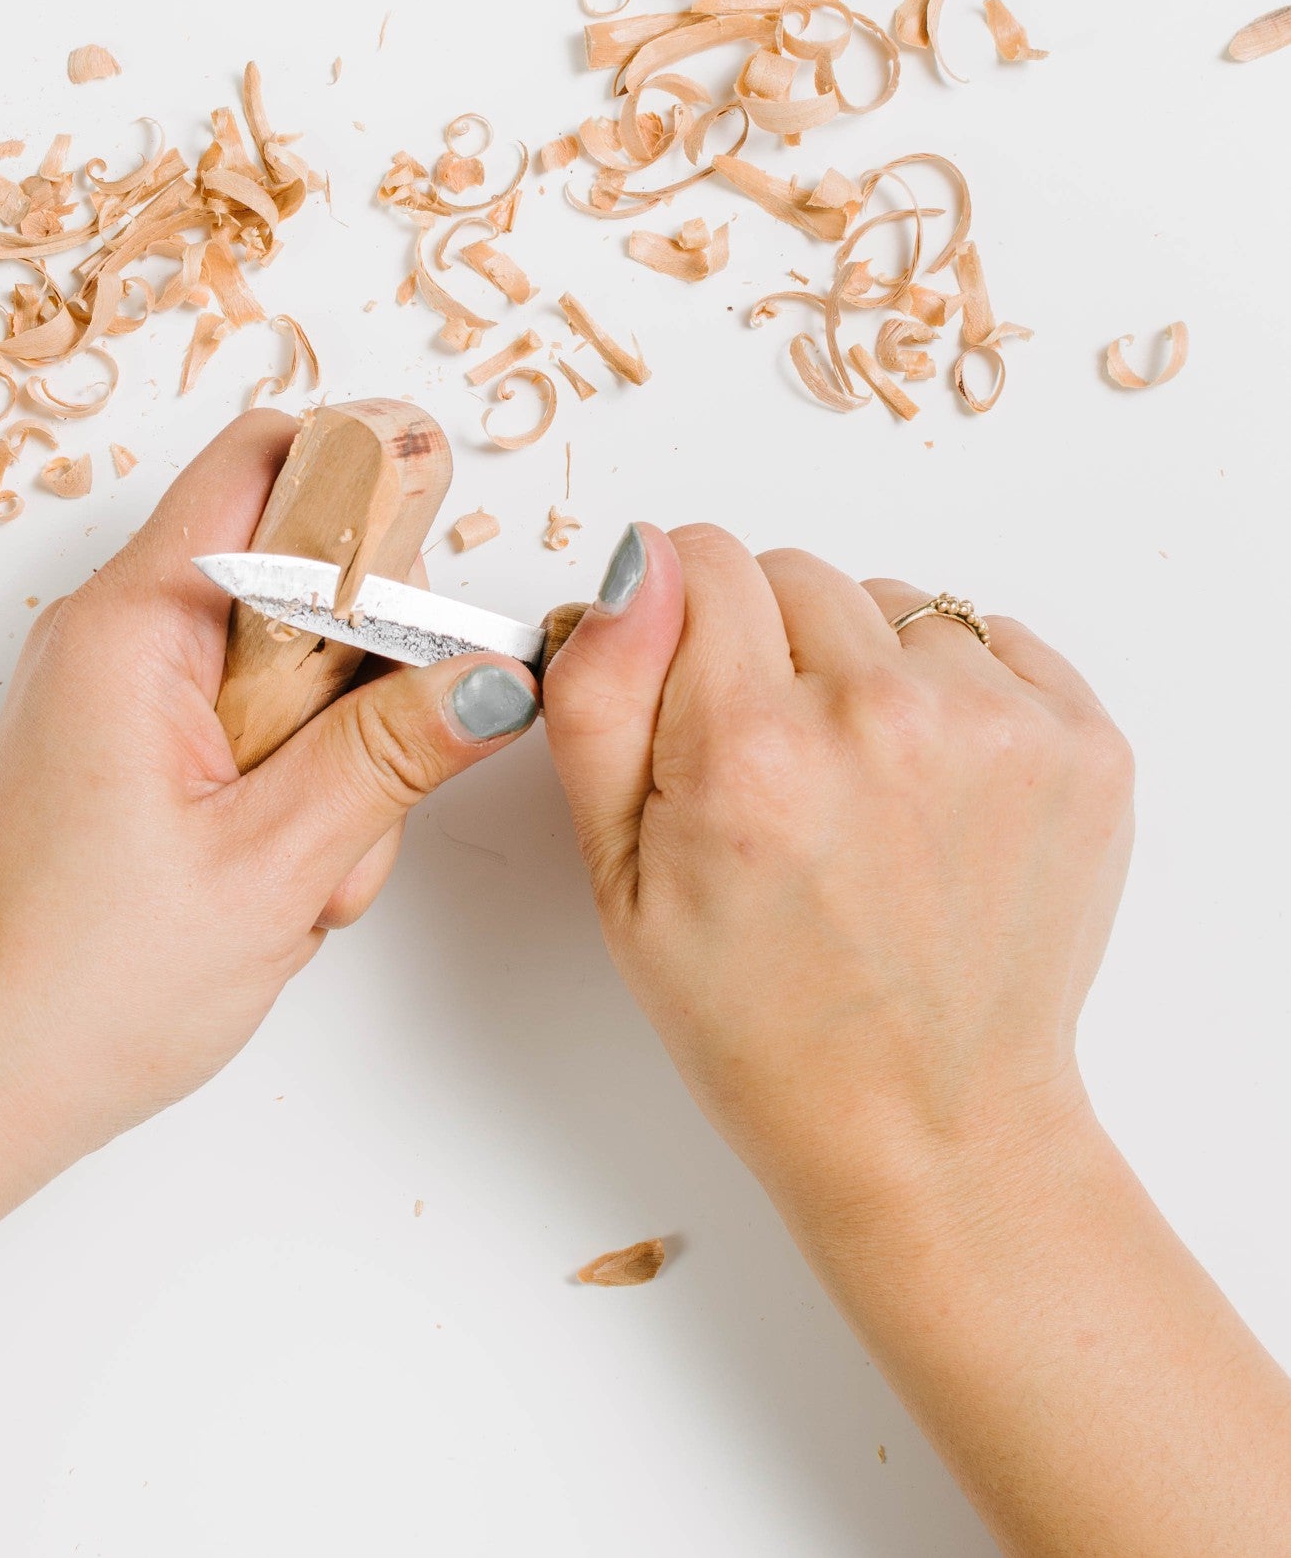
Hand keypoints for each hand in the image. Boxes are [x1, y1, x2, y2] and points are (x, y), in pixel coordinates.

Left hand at [0, 410, 538, 1185]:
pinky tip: (277, 878)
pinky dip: (291, 786)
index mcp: (134, 626)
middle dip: (366, 668)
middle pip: (294, 569)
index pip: (265, 462)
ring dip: (334, 751)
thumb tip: (494, 673)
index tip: (434, 581)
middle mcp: (116, 636)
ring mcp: (120, 695)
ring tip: (306, 867)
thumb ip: (393, 751)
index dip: (367, 482)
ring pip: (286, 662)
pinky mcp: (130, 749)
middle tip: (367, 780)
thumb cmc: (84, 989)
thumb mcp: (275, 864)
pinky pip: (248, 722)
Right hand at [541, 523, 1134, 1219]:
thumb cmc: (764, 1020)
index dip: (675, 618)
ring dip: (861, 667)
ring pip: (890, 603)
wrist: (927, 1122)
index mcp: (750, 752)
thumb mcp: (619, 879)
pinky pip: (986, 638)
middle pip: (793, 572)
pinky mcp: (1079, 741)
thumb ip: (602, 701)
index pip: (699, 559)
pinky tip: (927, 791)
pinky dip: (949, 691)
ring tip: (857, 790)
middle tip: (770, 767)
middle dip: (763, 646)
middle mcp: (882, 719)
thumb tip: (633, 565)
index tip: (688, 683)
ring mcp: (998, 727)